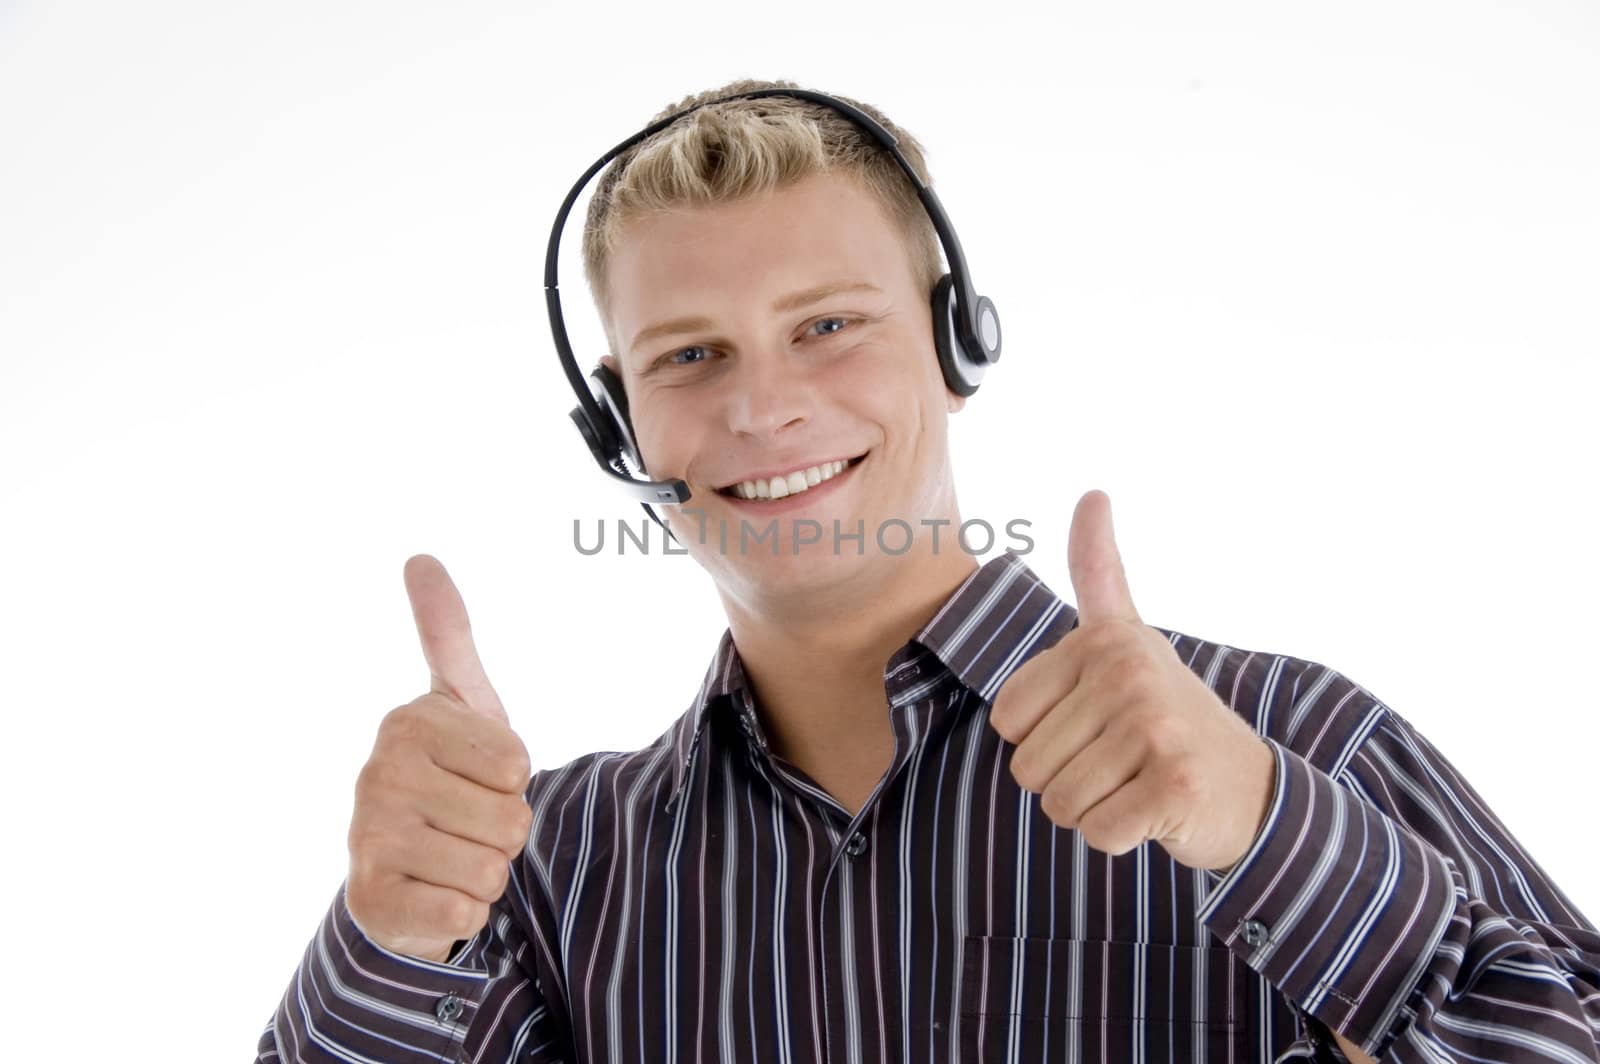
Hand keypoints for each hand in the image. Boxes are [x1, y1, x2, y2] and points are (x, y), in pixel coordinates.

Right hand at [344, 555, 533, 961]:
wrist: (405, 869)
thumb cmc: (447, 776)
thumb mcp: (461, 701)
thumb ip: (448, 633)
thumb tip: (419, 557)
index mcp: (407, 722)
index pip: (517, 762)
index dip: (513, 780)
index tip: (476, 776)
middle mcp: (377, 775)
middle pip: (509, 818)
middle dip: (503, 832)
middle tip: (465, 822)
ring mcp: (367, 838)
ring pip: (491, 868)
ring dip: (485, 872)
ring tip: (449, 855)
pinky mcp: (370, 900)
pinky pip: (465, 912)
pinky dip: (464, 912)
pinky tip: (432, 893)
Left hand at [988, 491, 1275, 871]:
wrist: (1252, 788)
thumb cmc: (1168, 715)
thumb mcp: (1129, 635)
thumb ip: (1099, 572)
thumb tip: (1094, 492)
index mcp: (1102, 640)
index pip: (1008, 720)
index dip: (1040, 740)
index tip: (1094, 726)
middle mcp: (1128, 673)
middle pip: (1028, 766)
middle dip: (1067, 780)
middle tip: (1121, 764)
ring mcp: (1155, 727)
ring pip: (1059, 803)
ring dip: (1092, 810)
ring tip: (1137, 783)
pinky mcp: (1174, 785)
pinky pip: (1097, 832)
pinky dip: (1120, 837)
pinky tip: (1156, 812)